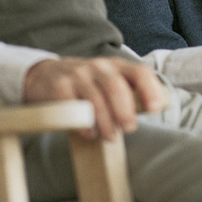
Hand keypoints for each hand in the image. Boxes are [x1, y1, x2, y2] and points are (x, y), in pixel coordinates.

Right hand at [23, 57, 167, 140]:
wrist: (44, 76)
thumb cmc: (87, 85)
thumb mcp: (108, 82)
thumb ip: (129, 92)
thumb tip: (157, 107)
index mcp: (116, 65)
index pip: (139, 71)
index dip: (150, 89)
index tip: (155, 109)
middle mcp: (98, 66)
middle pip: (116, 87)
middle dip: (125, 111)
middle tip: (129, 128)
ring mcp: (78, 75)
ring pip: (96, 100)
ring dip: (106, 122)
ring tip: (110, 136)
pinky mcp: (59, 87)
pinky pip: (74, 107)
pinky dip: (84, 124)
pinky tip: (89, 133)